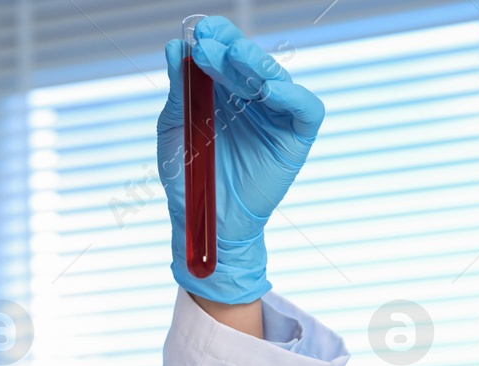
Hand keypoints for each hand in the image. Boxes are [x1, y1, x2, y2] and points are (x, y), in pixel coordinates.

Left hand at [157, 15, 325, 303]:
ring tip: (234, 54)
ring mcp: (276, 116)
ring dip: (255, 64)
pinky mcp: (296, 137)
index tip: (200, 30)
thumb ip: (178, 91)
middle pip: (251, 63)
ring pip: (276, 79)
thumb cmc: (187, 179)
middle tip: (211, 40)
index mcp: (224, 94)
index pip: (227, 56)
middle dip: (231, 48)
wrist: (201, 222)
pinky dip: (290, 95)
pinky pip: (305, 108)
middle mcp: (252, 100)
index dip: (219, 38)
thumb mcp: (174, 129)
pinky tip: (267, 89)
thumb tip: (176, 49)